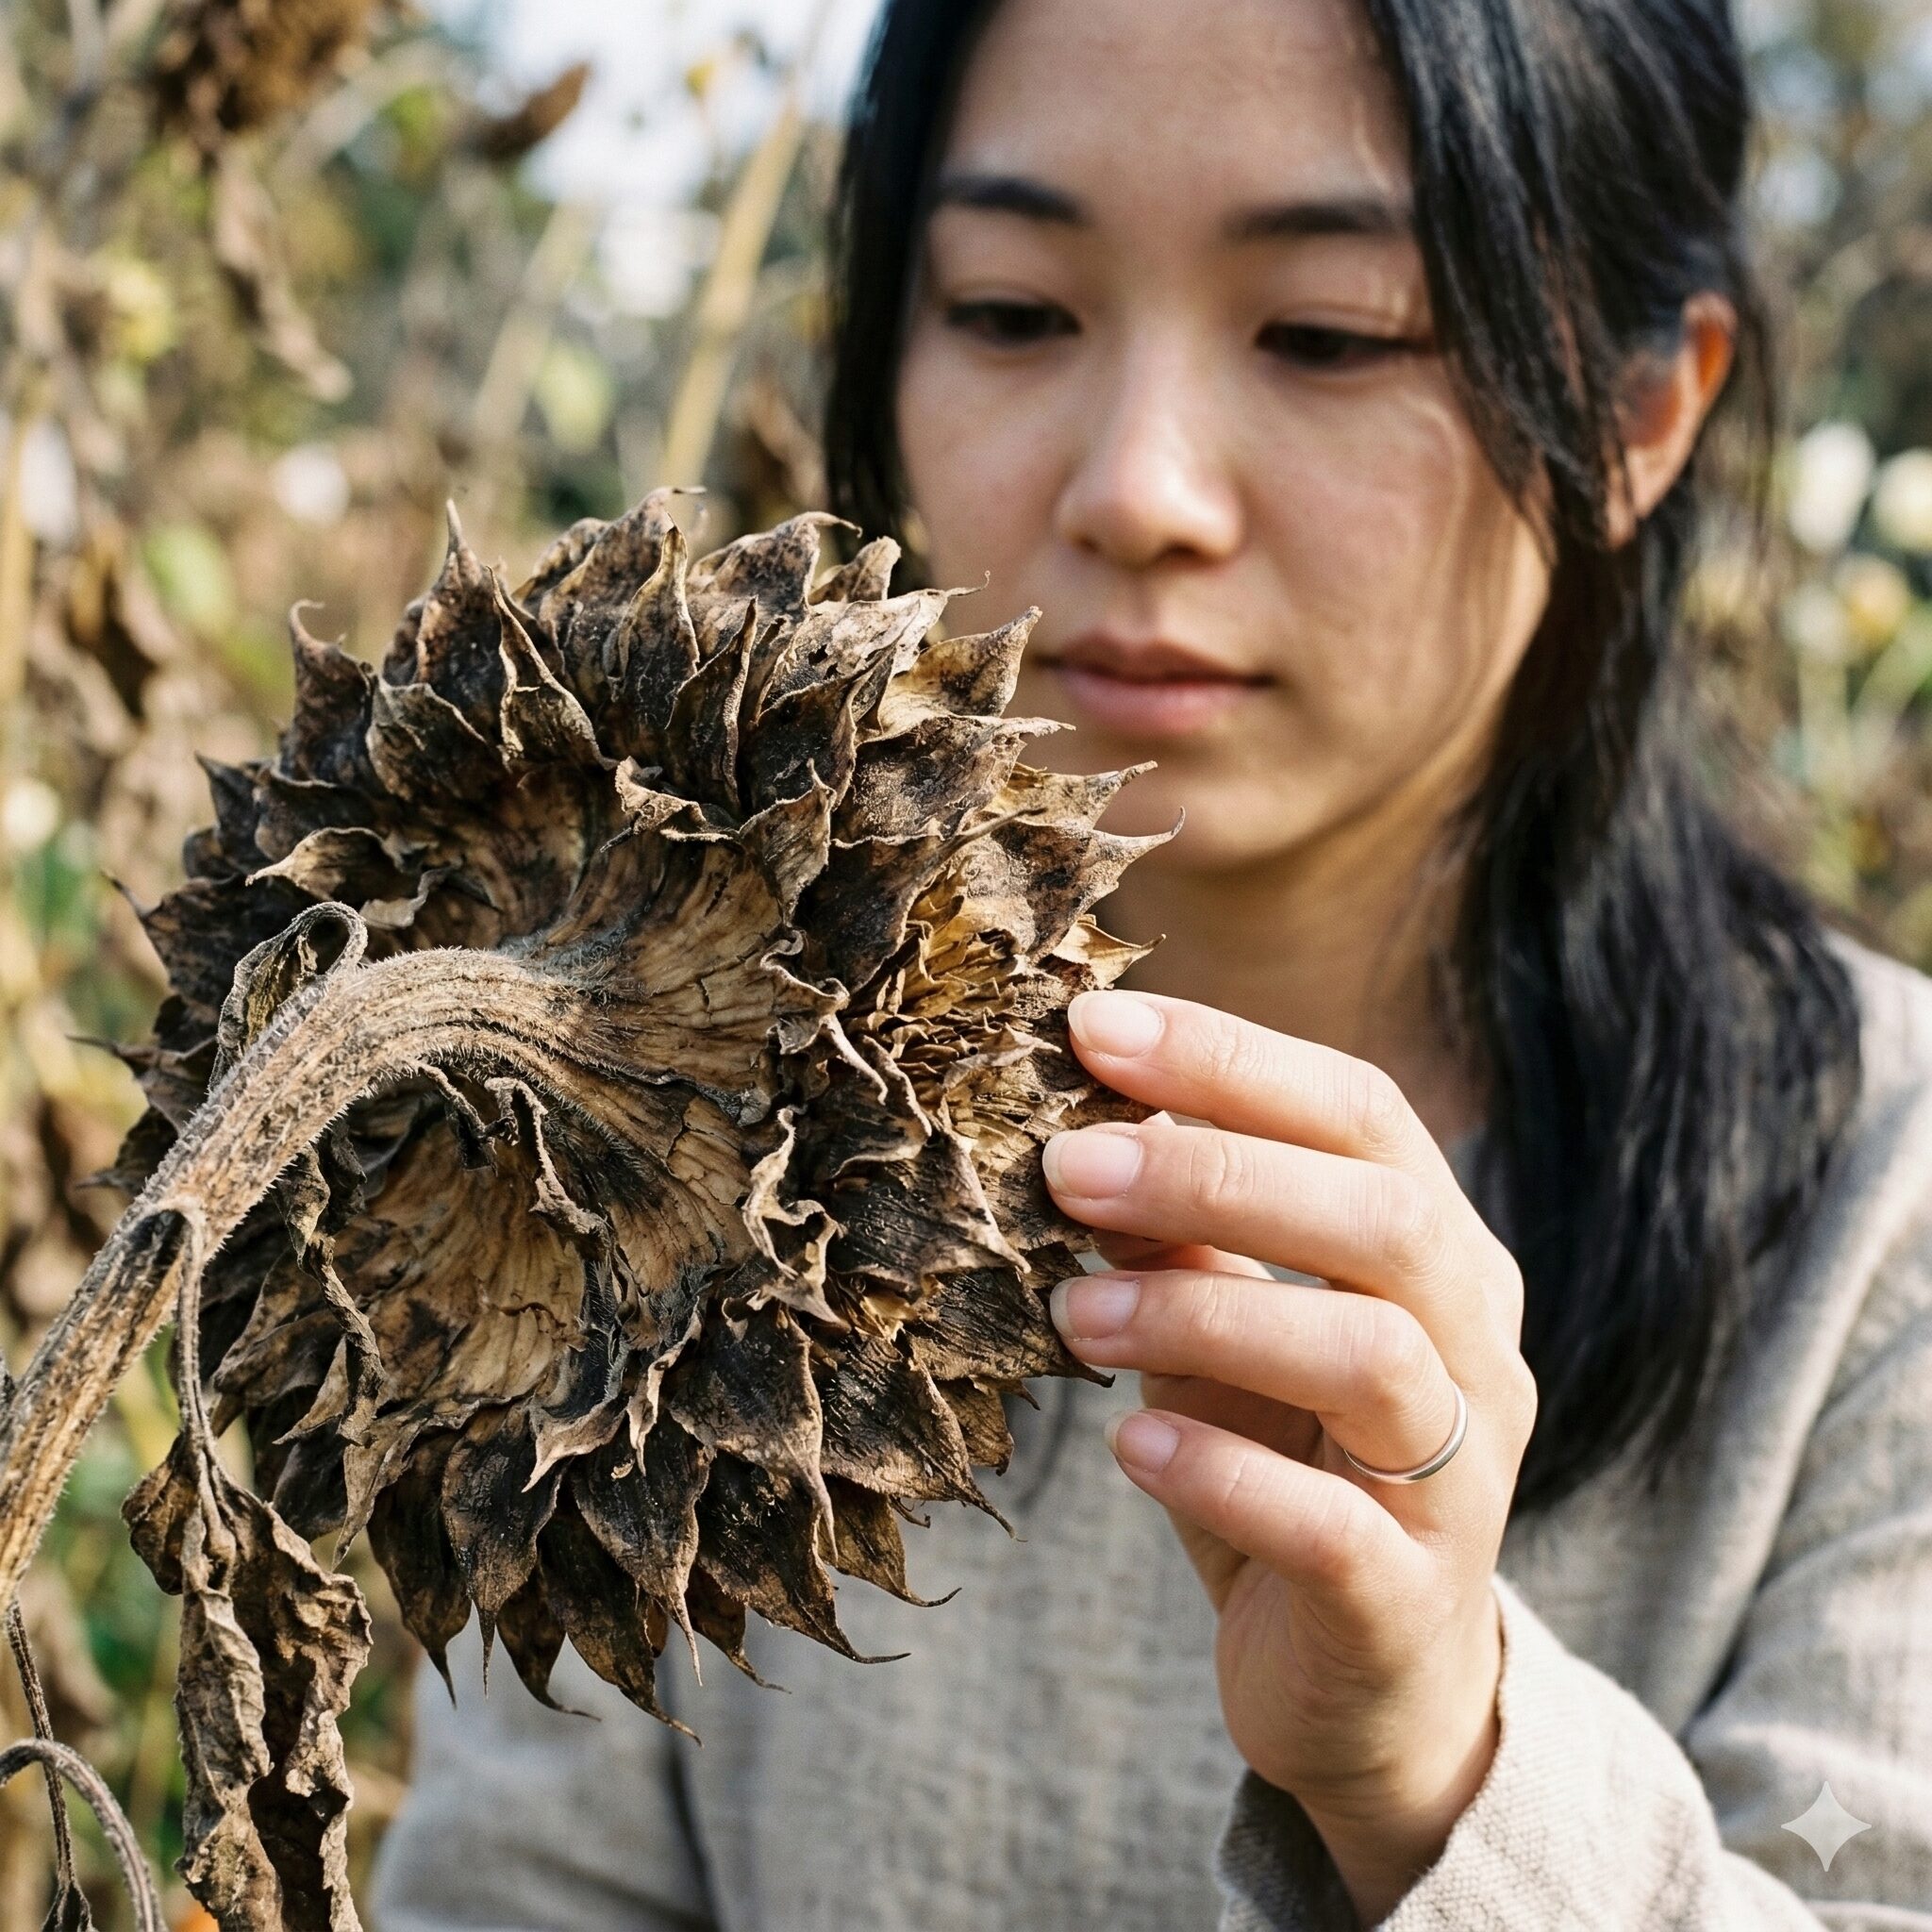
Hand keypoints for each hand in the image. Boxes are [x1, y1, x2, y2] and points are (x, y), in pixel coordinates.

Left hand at [1043, 990, 1537, 1923]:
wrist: (1366, 1687)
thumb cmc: (1285, 1468)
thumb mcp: (1221, 1339)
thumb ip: (1179, 1243)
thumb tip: (1081, 1130)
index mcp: (1439, 1255)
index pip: (1362, 1112)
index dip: (1230, 1059)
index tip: (1090, 1029)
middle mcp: (1478, 1350)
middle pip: (1385, 1219)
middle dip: (1217, 1174)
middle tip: (1065, 1167)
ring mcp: (1463, 1480)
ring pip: (1374, 1360)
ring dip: (1206, 1314)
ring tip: (1075, 1315)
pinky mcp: (1411, 1602)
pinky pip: (1337, 1528)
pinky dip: (1223, 1473)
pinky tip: (1131, 1447)